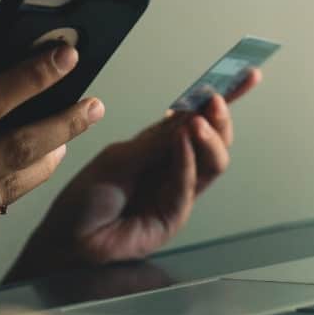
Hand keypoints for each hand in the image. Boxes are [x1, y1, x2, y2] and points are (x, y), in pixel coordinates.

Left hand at [6, 70, 260, 281]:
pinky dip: (187, 162)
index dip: (220, 98)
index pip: (194, 117)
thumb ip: (156, 141)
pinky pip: (188, 185)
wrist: (69, 238)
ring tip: (198, 123)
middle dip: (219, 117)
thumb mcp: (119, 159)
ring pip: (212, 163)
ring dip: (208, 139)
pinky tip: (182, 143)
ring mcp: (178, 192)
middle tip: (215, 101)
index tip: (244, 76)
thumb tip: (190, 114)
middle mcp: (172, 166)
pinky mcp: (175, 215)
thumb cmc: (85, 199)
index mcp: (157, 146)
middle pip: (212, 140)